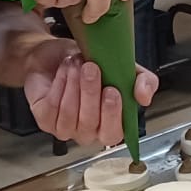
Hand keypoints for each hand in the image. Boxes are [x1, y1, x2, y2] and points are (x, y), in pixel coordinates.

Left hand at [21, 41, 159, 147]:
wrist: (54, 56)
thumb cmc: (88, 65)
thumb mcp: (122, 67)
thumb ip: (142, 80)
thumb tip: (145, 97)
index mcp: (109, 124)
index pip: (114, 134)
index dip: (113, 115)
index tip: (112, 91)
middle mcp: (87, 131)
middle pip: (90, 123)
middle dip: (91, 94)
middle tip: (91, 69)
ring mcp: (65, 128)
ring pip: (70, 113)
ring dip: (74, 83)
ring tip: (77, 62)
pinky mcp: (45, 120)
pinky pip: (53, 107)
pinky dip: (60, 83)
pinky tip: (64, 70)